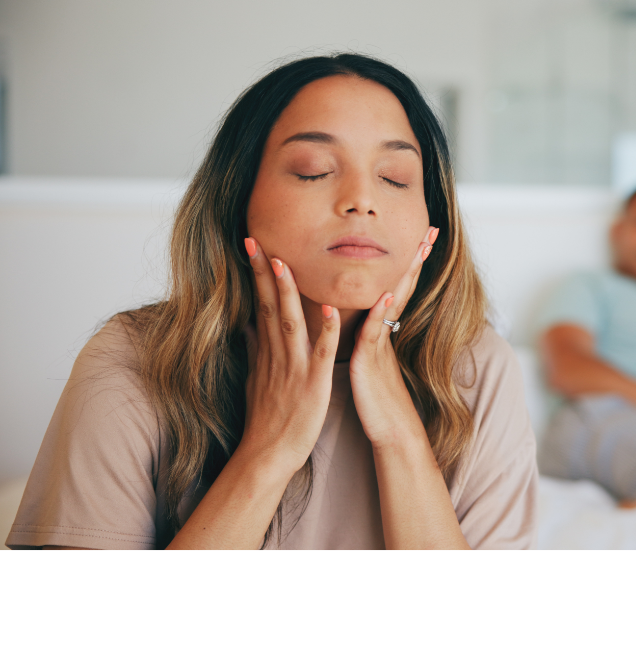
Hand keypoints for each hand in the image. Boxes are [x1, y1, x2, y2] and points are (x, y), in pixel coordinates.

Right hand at [241, 237, 340, 476]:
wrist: (268, 455)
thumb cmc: (267, 417)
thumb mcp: (257, 378)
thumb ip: (256, 349)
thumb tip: (247, 325)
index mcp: (268, 351)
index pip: (259, 303)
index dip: (256, 274)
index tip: (252, 244)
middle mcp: (278, 354)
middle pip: (269, 306)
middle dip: (262, 272)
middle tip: (256, 239)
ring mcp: (294, 367)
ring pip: (290, 323)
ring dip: (287, 293)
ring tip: (284, 263)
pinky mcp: (312, 383)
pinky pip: (320, 354)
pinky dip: (325, 332)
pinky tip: (329, 310)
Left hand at [348, 226, 438, 447]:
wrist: (392, 433)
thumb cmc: (378, 401)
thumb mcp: (370, 363)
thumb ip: (368, 341)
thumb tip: (365, 324)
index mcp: (382, 332)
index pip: (396, 289)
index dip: (407, 264)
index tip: (419, 239)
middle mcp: (385, 334)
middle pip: (403, 287)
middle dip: (416, 260)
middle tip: (430, 231)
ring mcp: (381, 347)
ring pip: (393, 303)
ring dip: (404, 275)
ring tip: (417, 249)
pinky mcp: (371, 363)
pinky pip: (376, 333)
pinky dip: (382, 313)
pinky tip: (387, 294)